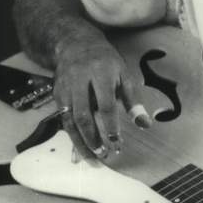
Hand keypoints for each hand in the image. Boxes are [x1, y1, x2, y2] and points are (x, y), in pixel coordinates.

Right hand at [52, 27, 150, 160]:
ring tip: (92, 159)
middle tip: (103, 155)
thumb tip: (145, 125)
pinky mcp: (57, 95)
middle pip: (83, 115)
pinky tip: (81, 149)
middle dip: (92, 138)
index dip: (110, 125)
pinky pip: (63, 120)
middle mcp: (79, 80)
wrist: (75, 44)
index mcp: (100, 73)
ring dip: (80, 142)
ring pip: (69, 120)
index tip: (117, 143)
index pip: (105, 104)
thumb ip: (133, 101)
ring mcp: (65, 88)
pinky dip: (72, 136)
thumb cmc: (106, 62)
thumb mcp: (124, 75)